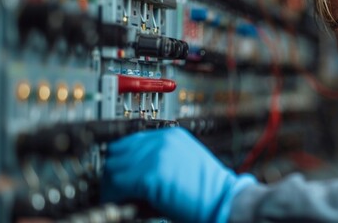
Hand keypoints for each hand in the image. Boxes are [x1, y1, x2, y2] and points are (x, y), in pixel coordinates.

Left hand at [101, 127, 256, 221]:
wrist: (224, 199)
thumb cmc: (208, 189)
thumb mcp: (184, 164)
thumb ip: (159, 161)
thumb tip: (131, 174)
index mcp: (171, 135)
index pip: (131, 141)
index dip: (120, 159)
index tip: (115, 173)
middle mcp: (162, 141)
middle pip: (119, 151)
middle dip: (113, 171)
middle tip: (112, 189)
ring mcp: (156, 155)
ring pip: (115, 168)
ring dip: (112, 184)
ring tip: (116, 198)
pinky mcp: (152, 174)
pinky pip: (120, 183)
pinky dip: (115, 194)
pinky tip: (120, 202)